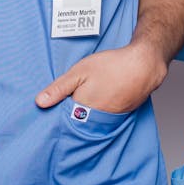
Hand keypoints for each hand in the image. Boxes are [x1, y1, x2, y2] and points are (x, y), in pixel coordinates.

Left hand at [35, 42, 167, 113]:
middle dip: (74, 110)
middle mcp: (96, 119)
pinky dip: (103, 107)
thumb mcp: (79, 71)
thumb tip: (40, 103)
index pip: (63, 117)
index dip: (59, 108)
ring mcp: (110, 118)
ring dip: (89, 109)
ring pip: (92, 117)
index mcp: (82, 110)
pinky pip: (106, 115)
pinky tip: (105, 93)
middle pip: (78, 119)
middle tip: (78, 92)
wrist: (143, 65)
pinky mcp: (121, 115)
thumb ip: (59, 88)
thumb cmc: (111, 66)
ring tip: (93, 91)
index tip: (56, 102)